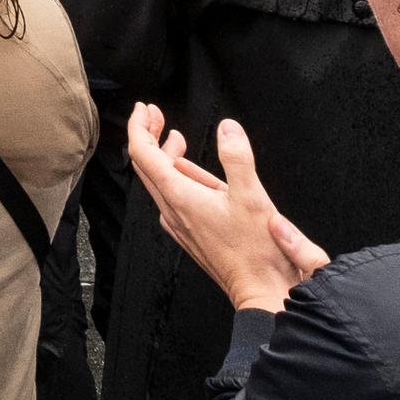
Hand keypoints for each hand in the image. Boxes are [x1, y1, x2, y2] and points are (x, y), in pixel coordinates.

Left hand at [128, 104, 330, 312]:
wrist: (260, 291)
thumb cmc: (257, 252)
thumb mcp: (252, 197)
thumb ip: (237, 158)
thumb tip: (228, 128)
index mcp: (180, 197)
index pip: (143, 154)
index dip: (139, 126)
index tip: (144, 108)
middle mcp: (172, 210)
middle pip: (146, 165)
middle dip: (148, 135)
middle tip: (155, 115)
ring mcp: (179, 224)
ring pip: (160, 182)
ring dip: (164, 156)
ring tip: (175, 138)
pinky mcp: (190, 233)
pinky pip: (172, 198)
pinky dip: (177, 177)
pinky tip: (192, 173)